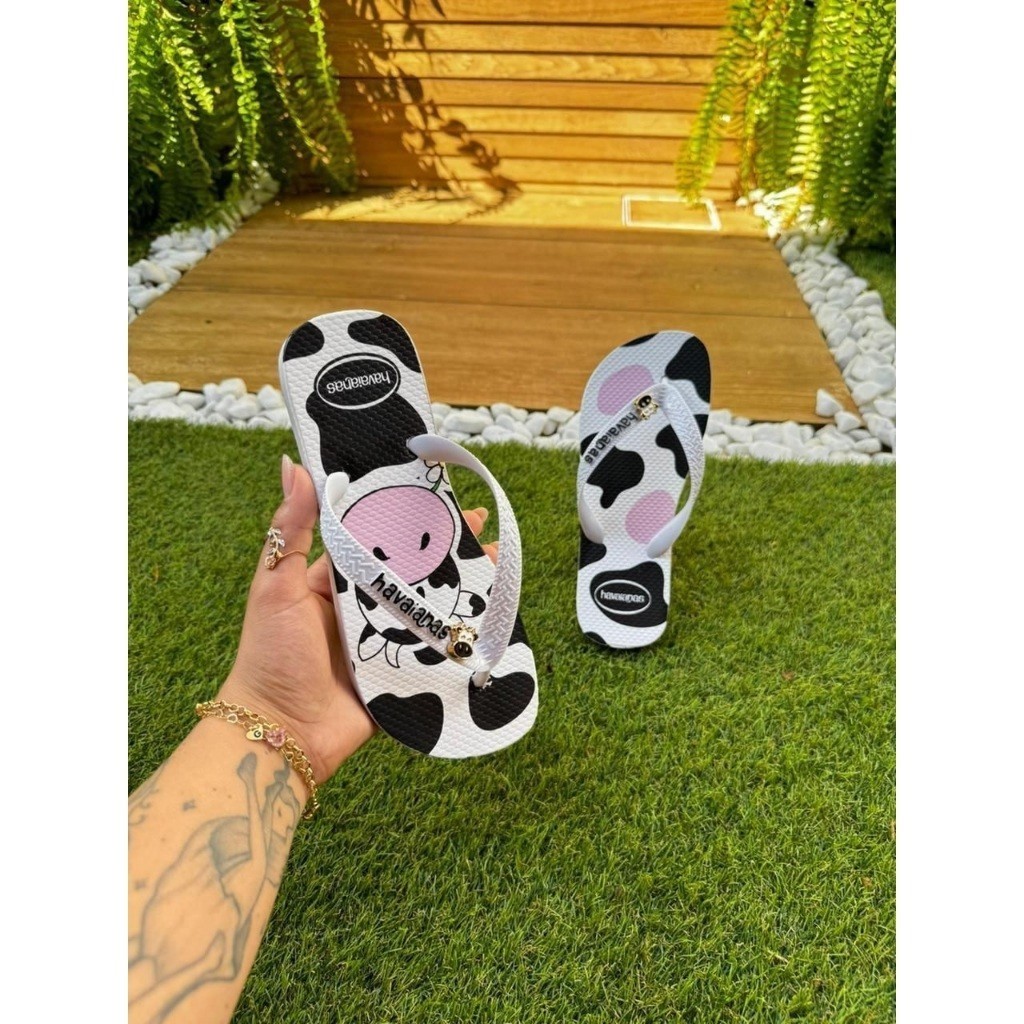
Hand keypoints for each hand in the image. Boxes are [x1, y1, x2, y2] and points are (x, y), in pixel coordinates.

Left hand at [218, 455, 495, 781]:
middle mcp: (362, 607)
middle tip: (481, 524)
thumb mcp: (275, 586)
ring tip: (497, 562)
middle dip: (444, 548)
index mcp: (333, 581)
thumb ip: (290, 530)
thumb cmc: (271, 656)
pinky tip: (491, 617)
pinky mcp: (401, 674)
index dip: (404, 516)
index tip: (434, 492)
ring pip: (429, 606)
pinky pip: (435, 649)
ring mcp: (385, 641)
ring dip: (461, 585)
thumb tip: (291, 464)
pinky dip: (460, 634)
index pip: (375, 538)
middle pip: (411, 570)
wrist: (282, 732)